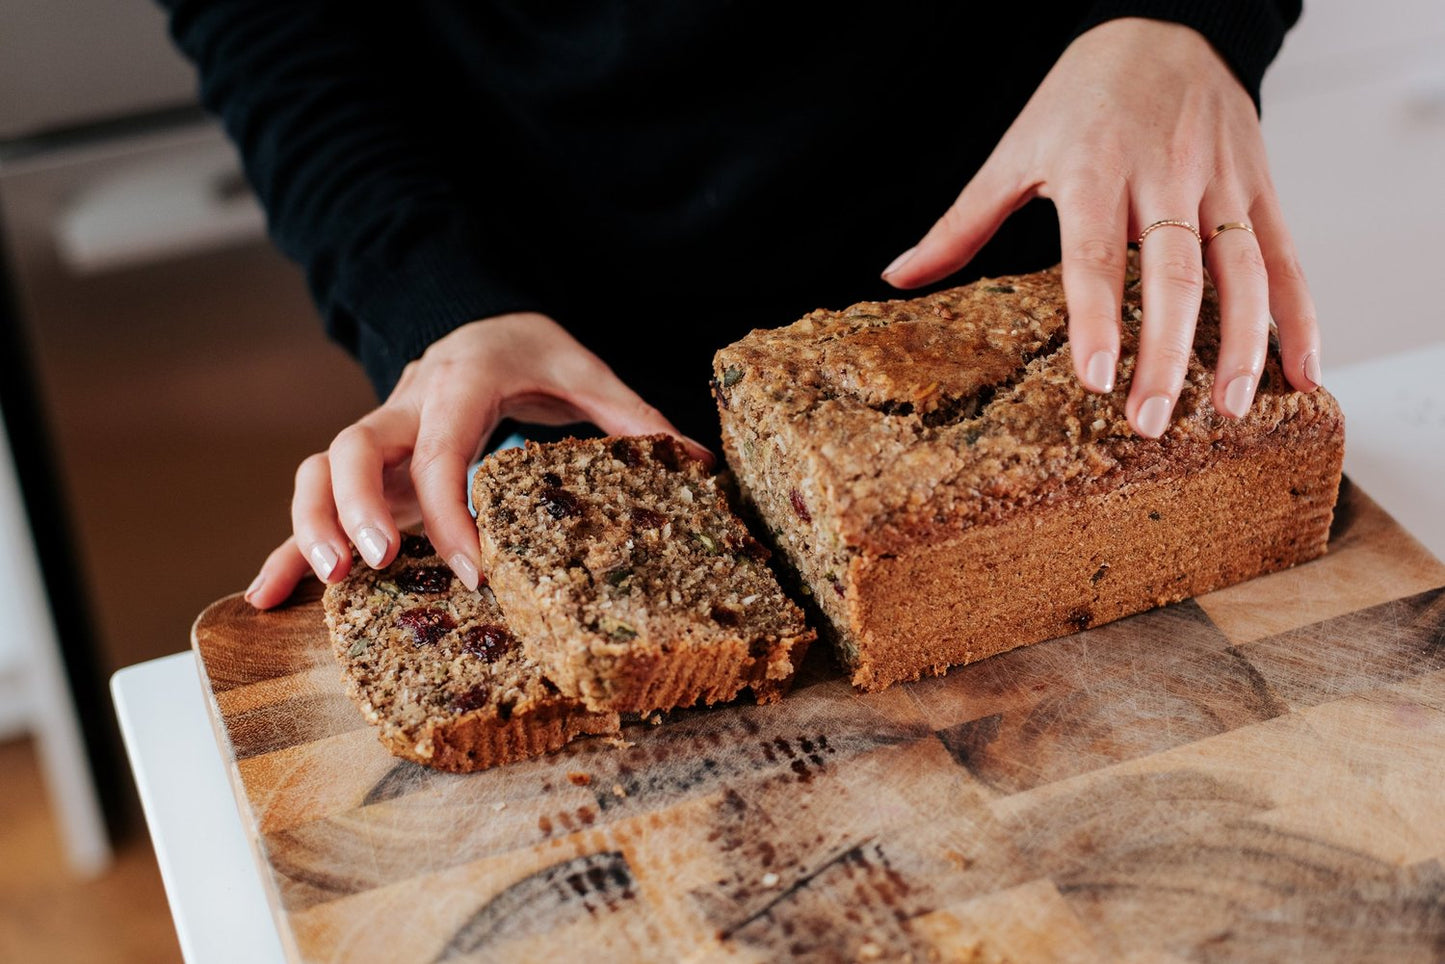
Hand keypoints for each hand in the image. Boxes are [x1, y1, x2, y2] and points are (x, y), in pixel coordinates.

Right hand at [244, 312, 708, 608]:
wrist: (482, 320)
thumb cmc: (533, 350)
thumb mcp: (587, 371)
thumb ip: (633, 416)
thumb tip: (698, 463)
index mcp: (462, 383)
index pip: (443, 448)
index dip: (450, 509)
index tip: (477, 569)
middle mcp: (407, 407)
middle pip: (352, 446)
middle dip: (353, 507)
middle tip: (376, 567)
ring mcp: (381, 437)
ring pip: (318, 470)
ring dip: (311, 525)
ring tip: (326, 585)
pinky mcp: (370, 467)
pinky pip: (316, 501)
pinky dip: (288, 545)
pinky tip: (269, 595)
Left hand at [881, 17, 1320, 436]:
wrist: (1165, 26)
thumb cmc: (1080, 99)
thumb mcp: (1015, 152)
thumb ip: (961, 224)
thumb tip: (896, 278)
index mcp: (1093, 170)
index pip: (1096, 254)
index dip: (1097, 317)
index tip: (1095, 378)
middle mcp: (1162, 176)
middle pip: (1174, 274)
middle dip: (1168, 352)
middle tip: (1152, 419)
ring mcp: (1219, 182)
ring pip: (1241, 270)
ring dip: (1242, 344)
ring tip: (1229, 411)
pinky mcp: (1260, 186)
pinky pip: (1285, 257)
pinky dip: (1299, 317)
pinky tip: (1302, 373)